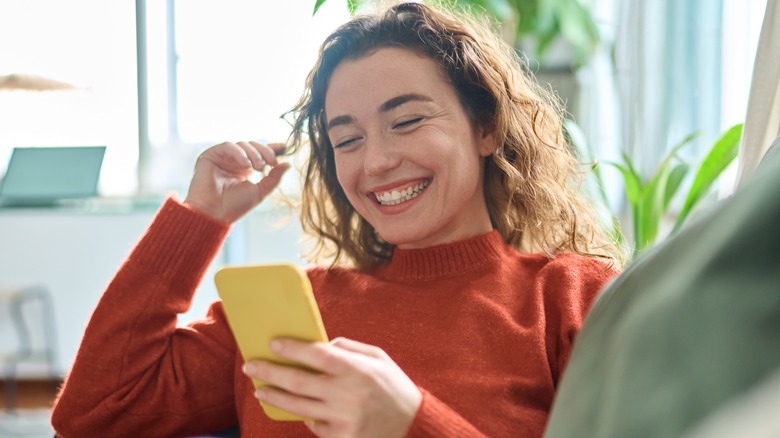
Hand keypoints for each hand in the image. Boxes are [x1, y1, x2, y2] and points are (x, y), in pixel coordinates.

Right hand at [183, 141, 289, 222]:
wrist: (213, 214)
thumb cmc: (234, 206)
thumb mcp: (260, 191)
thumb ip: (274, 178)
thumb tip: (288, 164)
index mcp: (244, 169)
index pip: (259, 153)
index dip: (271, 148)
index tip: (284, 147)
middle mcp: (233, 161)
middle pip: (252, 146)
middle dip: (265, 152)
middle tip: (272, 163)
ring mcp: (222, 158)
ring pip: (242, 144)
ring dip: (254, 154)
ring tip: (258, 168)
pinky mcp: (210, 155)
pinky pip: (228, 146)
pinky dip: (239, 153)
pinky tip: (246, 164)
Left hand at [243, 337, 421, 437]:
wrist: (412, 428)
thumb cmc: (394, 388)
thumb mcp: (379, 359)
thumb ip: (349, 348)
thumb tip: (321, 345)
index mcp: (356, 370)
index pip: (316, 355)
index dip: (292, 348)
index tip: (273, 343)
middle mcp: (346, 394)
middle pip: (297, 382)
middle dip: (270, 372)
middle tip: (251, 366)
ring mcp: (341, 419)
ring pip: (297, 406)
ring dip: (274, 397)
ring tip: (259, 389)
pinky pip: (312, 424)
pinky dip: (303, 415)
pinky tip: (296, 408)